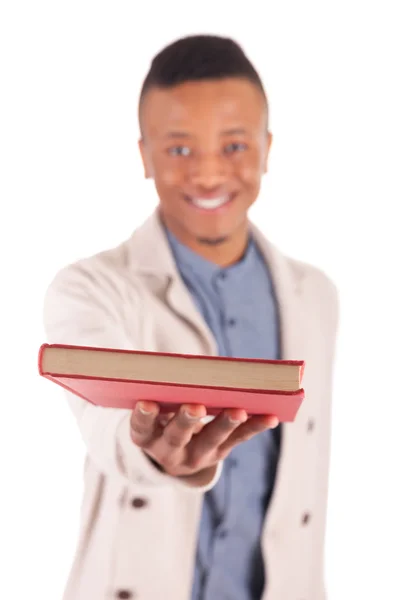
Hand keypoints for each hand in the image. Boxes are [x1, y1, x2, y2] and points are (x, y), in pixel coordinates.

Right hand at [130, 401, 278, 477]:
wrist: (174, 454)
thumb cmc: (161, 416)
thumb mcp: (155, 410)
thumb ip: (164, 393)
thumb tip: (187, 369)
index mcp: (147, 437)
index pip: (141, 429)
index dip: (143, 417)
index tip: (147, 402)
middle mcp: (169, 451)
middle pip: (177, 436)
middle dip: (187, 420)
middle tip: (195, 407)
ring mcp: (196, 456)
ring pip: (211, 440)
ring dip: (225, 424)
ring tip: (238, 411)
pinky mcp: (219, 453)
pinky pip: (237, 440)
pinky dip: (254, 427)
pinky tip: (270, 417)